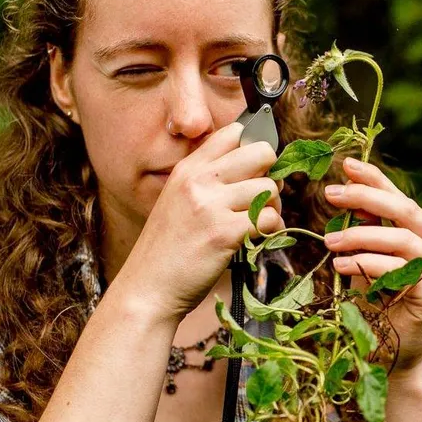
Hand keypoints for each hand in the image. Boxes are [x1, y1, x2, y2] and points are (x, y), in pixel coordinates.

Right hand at [119, 122, 285, 320]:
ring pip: (270, 188)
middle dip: (271, 174)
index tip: (254, 172)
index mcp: (187, 169)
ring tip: (258, 223)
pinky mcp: (224, 233)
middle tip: (264, 197)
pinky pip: (269, 219)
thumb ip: (207, 181)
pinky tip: (258, 239)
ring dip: (274, 207)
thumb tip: (255, 169)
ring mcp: (210, 206)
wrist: (148, 289)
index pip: (233, 133)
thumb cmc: (167, 251)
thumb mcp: (177, 202)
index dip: (252, 150)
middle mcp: (198, 181)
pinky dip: (272, 231)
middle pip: (261, 153)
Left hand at [322, 157, 421, 371]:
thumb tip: (345, 194)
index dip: (375, 180)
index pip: (401, 201)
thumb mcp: (365, 263)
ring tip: (330, 243)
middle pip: (407, 212)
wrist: (389, 360)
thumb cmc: (376, 310)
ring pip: (404, 240)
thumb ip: (364, 232)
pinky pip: (404, 271)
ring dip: (362, 236)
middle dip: (368, 198)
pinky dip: (370, 265)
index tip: (346, 165)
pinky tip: (343, 266)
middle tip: (332, 195)